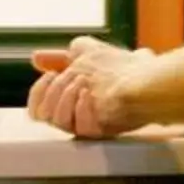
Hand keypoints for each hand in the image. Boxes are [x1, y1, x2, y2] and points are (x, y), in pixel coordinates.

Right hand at [27, 37, 150, 138]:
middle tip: (72, 76)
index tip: (50, 73)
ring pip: (56, 121)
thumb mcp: (86, 53)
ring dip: (66, 97)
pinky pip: (79, 127)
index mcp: (69, 106)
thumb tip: (35, 58)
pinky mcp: (100, 130)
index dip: (38, 91)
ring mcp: (87, 125)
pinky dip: (81, 108)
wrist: (148, 78)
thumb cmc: (122, 68)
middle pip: (43, 114)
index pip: (37, 109)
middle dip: (54, 89)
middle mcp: (75, 119)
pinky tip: (90, 95)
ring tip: (84, 84)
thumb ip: (60, 56)